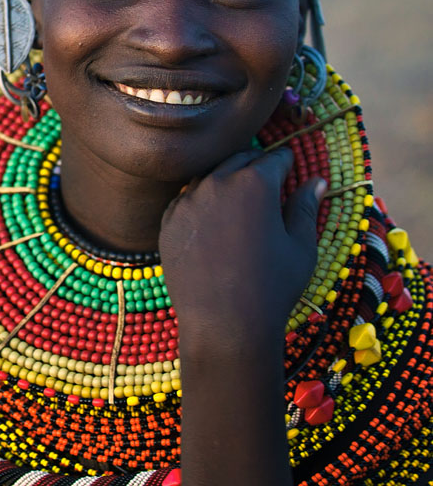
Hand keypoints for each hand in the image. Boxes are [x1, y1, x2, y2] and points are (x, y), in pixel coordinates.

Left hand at [159, 147, 324, 354]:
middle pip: (240, 158)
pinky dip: (202, 199)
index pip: (275, 158)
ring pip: (210, 175)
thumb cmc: (272, 288)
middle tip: (268, 175)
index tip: (290, 165)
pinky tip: (213, 216)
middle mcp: (218, 182)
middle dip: (257, 163)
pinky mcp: (169, 221)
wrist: (224, 327)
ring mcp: (188, 200)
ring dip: (226, 178)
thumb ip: (305, 207)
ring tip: (239, 195)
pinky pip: (186, 198)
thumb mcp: (301, 246)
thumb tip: (316, 180)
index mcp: (256, 183)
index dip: (286, 161)